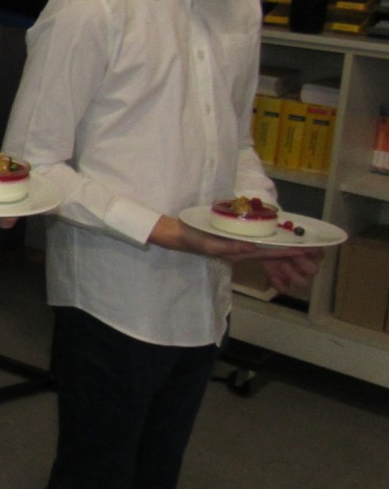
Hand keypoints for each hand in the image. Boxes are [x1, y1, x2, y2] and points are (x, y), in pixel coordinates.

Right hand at [149, 216, 324, 294]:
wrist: (176, 236)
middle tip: (313, 249)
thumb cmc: (192, 237)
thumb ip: (231, 248)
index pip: (269, 252)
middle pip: (272, 252)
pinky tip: (275, 239)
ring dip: (283, 249)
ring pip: (266, 249)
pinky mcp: (233, 243)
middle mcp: (242, 251)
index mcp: (239, 252)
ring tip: (301, 246)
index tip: (307, 250)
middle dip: (292, 252)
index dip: (288, 251)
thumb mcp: (210, 243)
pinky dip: (270, 244)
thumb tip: (253, 248)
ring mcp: (238, 248)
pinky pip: (257, 245)